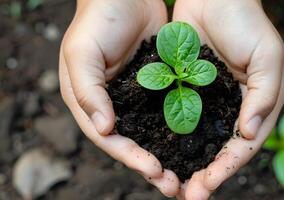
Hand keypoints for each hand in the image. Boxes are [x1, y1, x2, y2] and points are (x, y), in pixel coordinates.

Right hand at [59, 0, 179, 196]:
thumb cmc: (98, 20)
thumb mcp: (82, 54)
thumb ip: (88, 92)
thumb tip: (104, 130)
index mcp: (91, 103)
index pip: (109, 139)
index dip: (130, 157)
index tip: (154, 170)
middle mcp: (114, 105)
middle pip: (133, 143)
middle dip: (153, 166)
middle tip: (175, 186)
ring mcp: (137, 98)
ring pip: (154, 133)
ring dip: (169, 154)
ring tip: (188, 175)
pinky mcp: (158, 87)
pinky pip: (169, 112)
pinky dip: (180, 130)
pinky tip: (196, 143)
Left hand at [173, 0, 283, 198]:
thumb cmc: (246, 23)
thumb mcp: (267, 57)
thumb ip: (264, 96)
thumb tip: (249, 134)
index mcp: (255, 106)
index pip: (243, 145)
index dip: (226, 167)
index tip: (206, 185)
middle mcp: (230, 109)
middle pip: (217, 149)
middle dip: (204, 174)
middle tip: (186, 195)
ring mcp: (205, 101)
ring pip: (195, 139)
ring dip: (183, 162)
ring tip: (168, 183)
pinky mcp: (184, 90)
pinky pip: (176, 118)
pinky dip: (169, 137)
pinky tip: (156, 152)